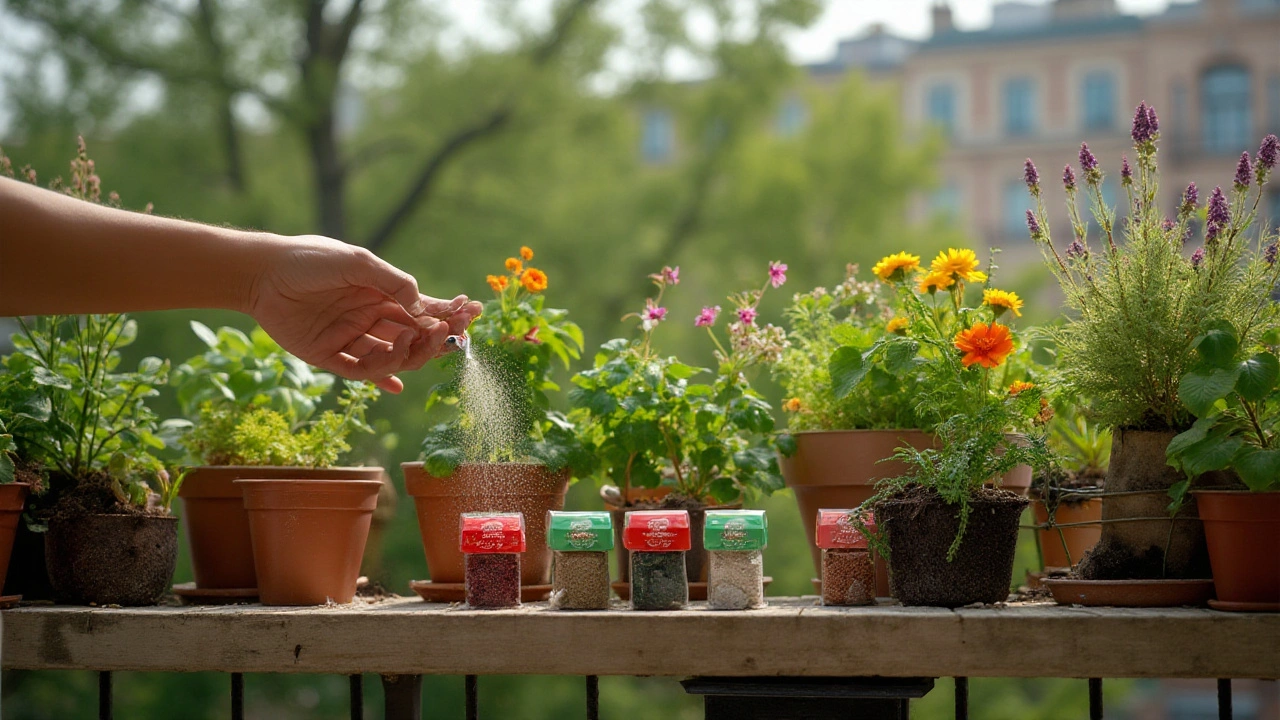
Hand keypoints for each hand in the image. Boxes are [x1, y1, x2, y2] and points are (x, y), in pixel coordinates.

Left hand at [247, 235, 481, 392]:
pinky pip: (361, 373)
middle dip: (434, 337)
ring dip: (409, 354)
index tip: (471, 312)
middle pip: (413, 336)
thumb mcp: (357, 263)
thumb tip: (425, 307)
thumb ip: (393, 283)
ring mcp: (351, 338)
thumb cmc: (310, 260)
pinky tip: (398, 385)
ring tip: (412, 344)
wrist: (261, 274)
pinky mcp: (328, 356)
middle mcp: (370, 317)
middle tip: (446, 333)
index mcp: (381, 294)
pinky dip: (381, 380)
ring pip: (392, 356)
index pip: (423, 308)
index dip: (448, 312)